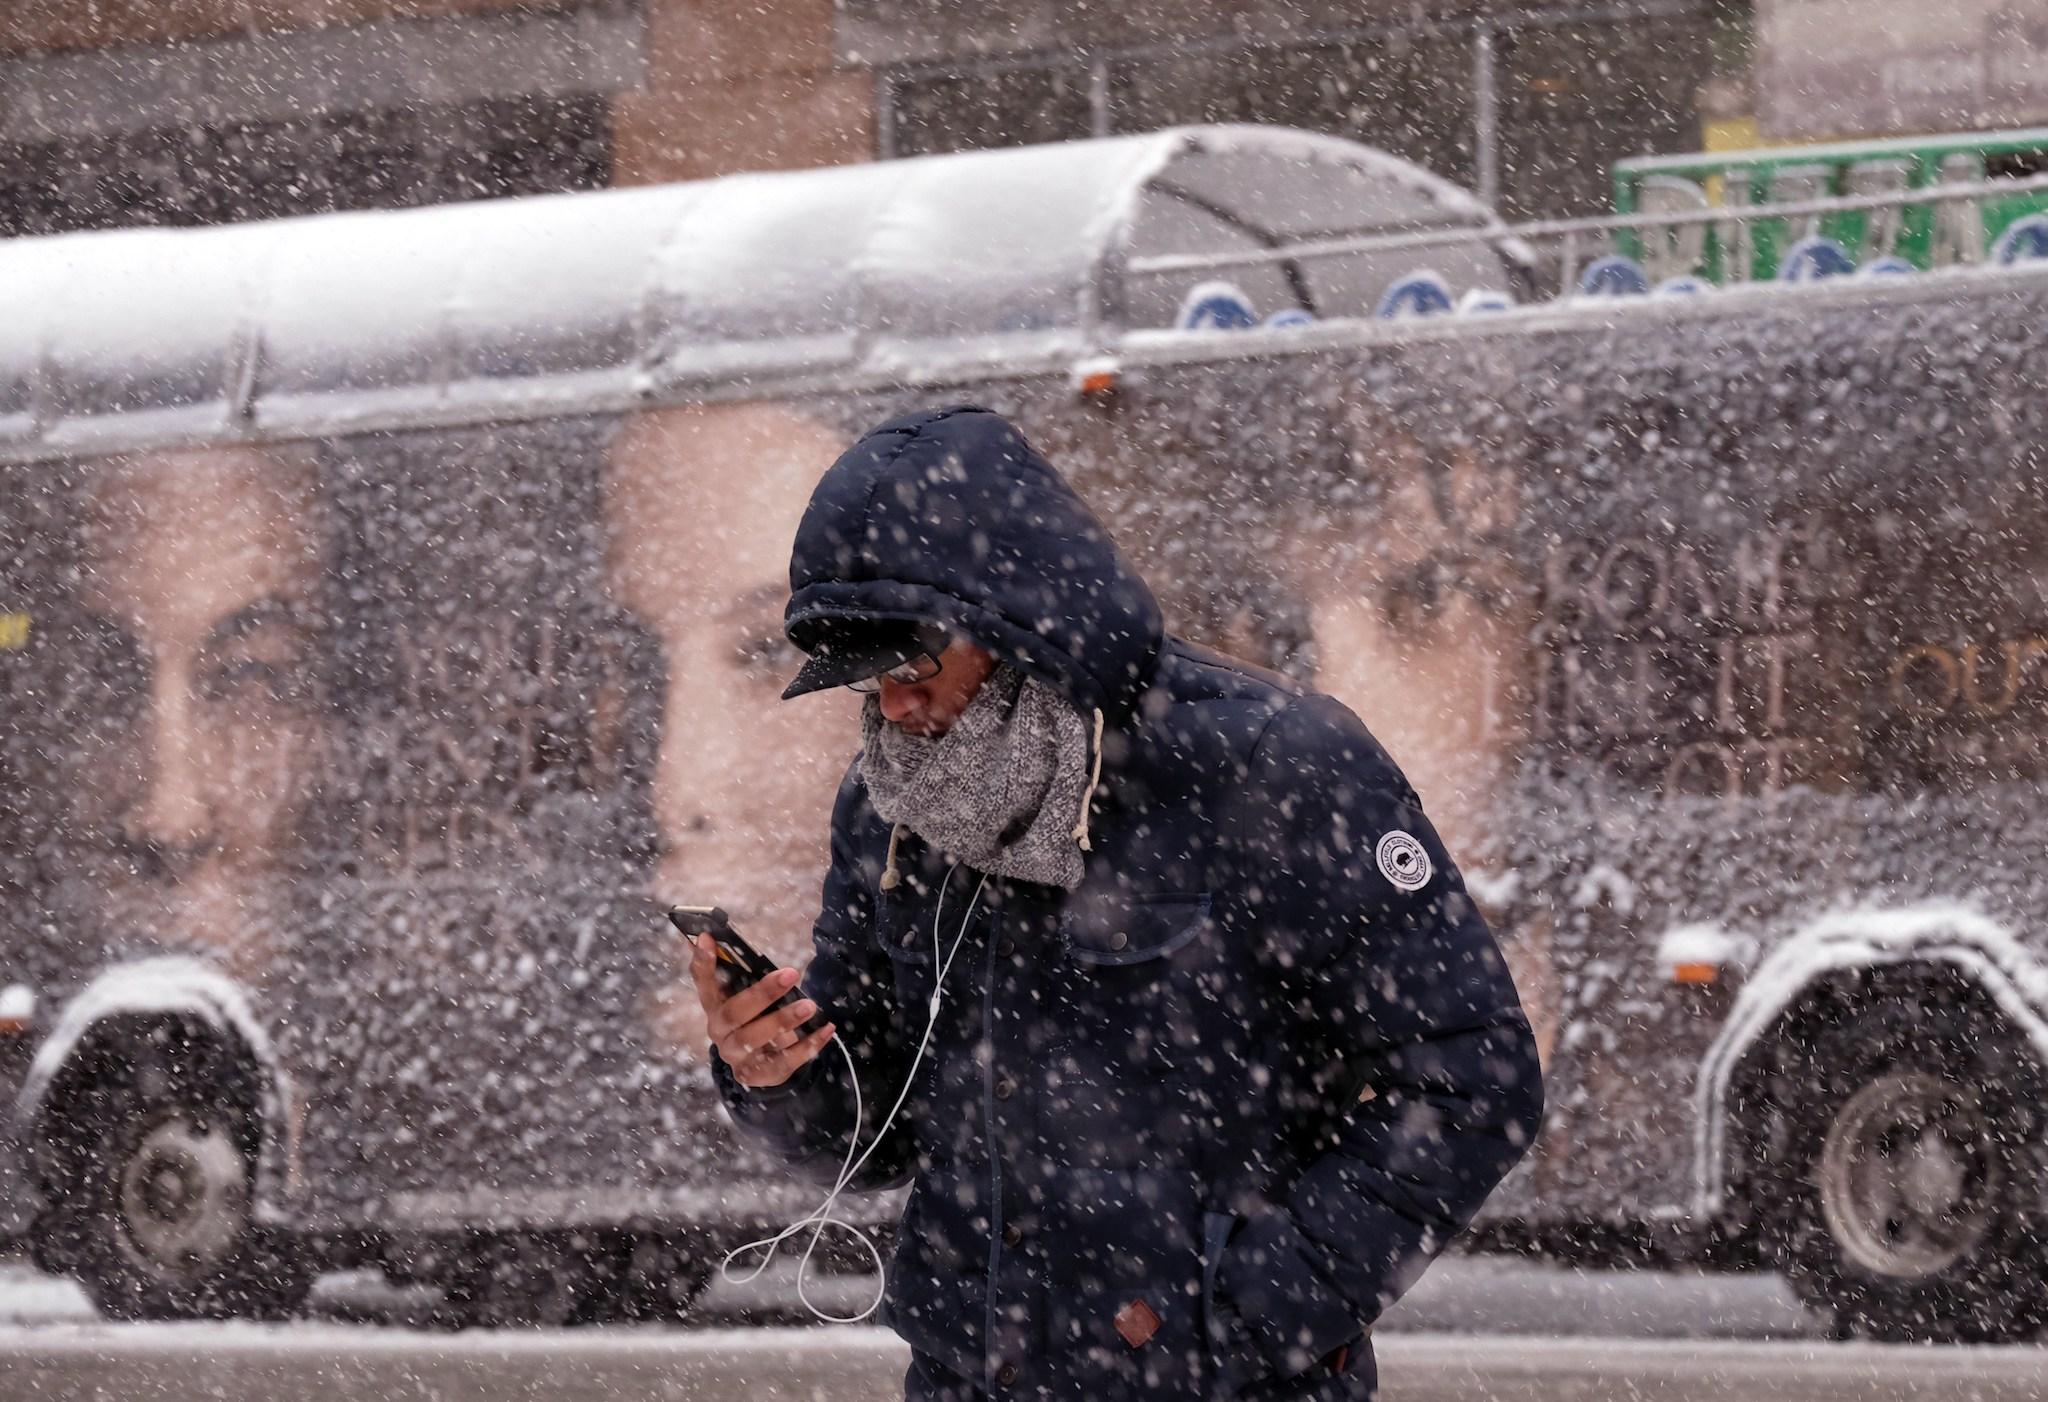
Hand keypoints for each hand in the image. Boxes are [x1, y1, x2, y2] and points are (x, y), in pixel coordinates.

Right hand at [691, 934, 835, 1087]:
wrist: (757, 1063)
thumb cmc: (753, 1017)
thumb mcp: (746, 996)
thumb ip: (740, 971)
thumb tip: (720, 937)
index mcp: (714, 1005)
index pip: (703, 982)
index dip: (703, 962)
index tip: (708, 937)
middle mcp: (720, 1031)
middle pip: (735, 1013)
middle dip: (763, 993)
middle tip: (791, 974)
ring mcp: (736, 1056)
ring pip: (756, 1038)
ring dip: (784, 1020)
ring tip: (810, 1005)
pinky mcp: (757, 1075)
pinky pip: (783, 1062)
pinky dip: (807, 1045)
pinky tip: (826, 1029)